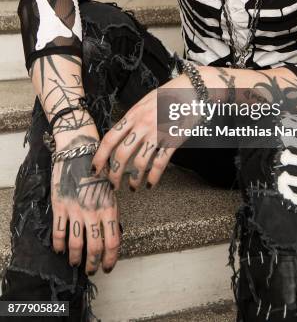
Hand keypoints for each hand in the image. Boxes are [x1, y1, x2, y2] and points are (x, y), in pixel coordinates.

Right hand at [51, 133, 119, 275]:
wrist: (79, 150)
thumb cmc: (97, 169)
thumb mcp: (110, 190)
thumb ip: (110, 211)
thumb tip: (110, 232)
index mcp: (110, 208)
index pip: (113, 241)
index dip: (111, 258)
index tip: (108, 266)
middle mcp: (94, 212)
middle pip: (95, 248)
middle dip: (93, 264)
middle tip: (91, 270)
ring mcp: (76, 210)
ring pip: (76, 245)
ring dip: (76, 258)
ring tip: (76, 263)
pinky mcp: (60, 206)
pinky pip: (58, 232)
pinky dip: (58, 245)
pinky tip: (60, 249)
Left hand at [91, 82, 196, 190]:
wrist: (191, 89)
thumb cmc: (168, 94)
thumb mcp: (145, 102)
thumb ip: (133, 118)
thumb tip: (121, 134)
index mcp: (133, 115)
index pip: (109, 138)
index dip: (99, 157)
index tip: (95, 169)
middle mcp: (142, 125)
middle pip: (121, 154)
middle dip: (114, 174)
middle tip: (113, 185)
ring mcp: (158, 133)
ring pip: (140, 163)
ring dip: (134, 179)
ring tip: (133, 187)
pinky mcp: (172, 140)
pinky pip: (160, 163)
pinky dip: (154, 177)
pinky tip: (150, 184)